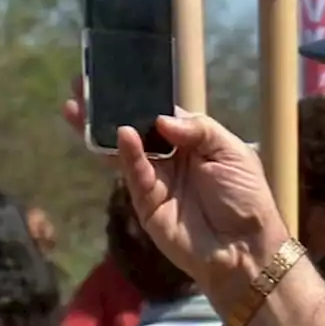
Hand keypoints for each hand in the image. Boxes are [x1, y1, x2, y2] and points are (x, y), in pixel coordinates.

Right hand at [61, 79, 288, 287]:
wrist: (245, 249)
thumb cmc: (245, 197)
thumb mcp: (233, 153)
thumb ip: (199, 130)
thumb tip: (161, 119)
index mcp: (193, 141)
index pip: (159, 113)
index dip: (140, 96)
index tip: (115, 76)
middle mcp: (169, 157)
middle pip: (133, 128)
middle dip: (108, 109)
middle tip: (80, 86)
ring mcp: (155, 180)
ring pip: (123, 149)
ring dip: (101, 128)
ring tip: (79, 106)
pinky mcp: (146, 203)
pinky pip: (133, 174)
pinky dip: (126, 154)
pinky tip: (120, 133)